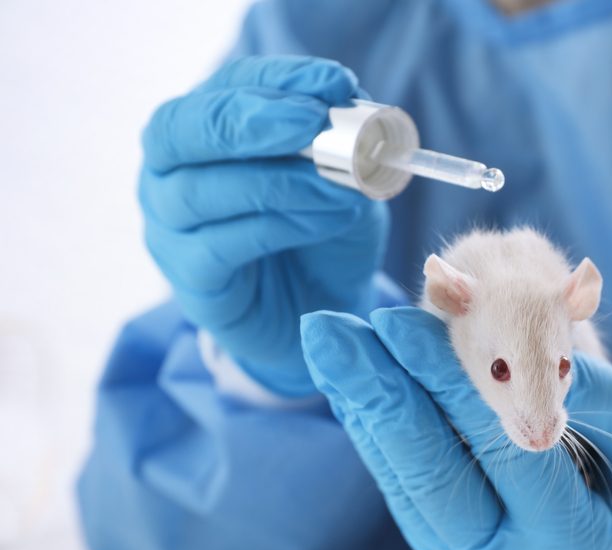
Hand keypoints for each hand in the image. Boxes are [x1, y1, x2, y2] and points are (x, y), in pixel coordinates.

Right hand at [140, 56, 388, 395]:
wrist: (322, 308)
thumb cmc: (323, 231)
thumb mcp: (345, 176)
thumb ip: (343, 141)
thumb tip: (347, 99)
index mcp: (203, 130)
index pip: (225, 86)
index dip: (278, 81)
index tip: (334, 83)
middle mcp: (167, 173)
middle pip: (178, 130)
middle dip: (248, 121)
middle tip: (310, 123)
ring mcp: (168, 229)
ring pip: (197, 191)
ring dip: (275, 181)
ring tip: (338, 187)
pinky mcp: (190, 281)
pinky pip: (218, 246)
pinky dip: (276, 226)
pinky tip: (323, 221)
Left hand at [300, 307, 611, 549]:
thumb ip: (597, 391)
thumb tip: (522, 332)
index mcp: (570, 543)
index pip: (496, 446)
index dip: (441, 379)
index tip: (394, 319)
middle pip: (429, 474)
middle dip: (375, 393)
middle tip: (328, 331)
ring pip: (407, 485)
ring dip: (366, 411)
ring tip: (334, 349)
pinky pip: (411, 494)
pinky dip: (383, 438)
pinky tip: (360, 391)